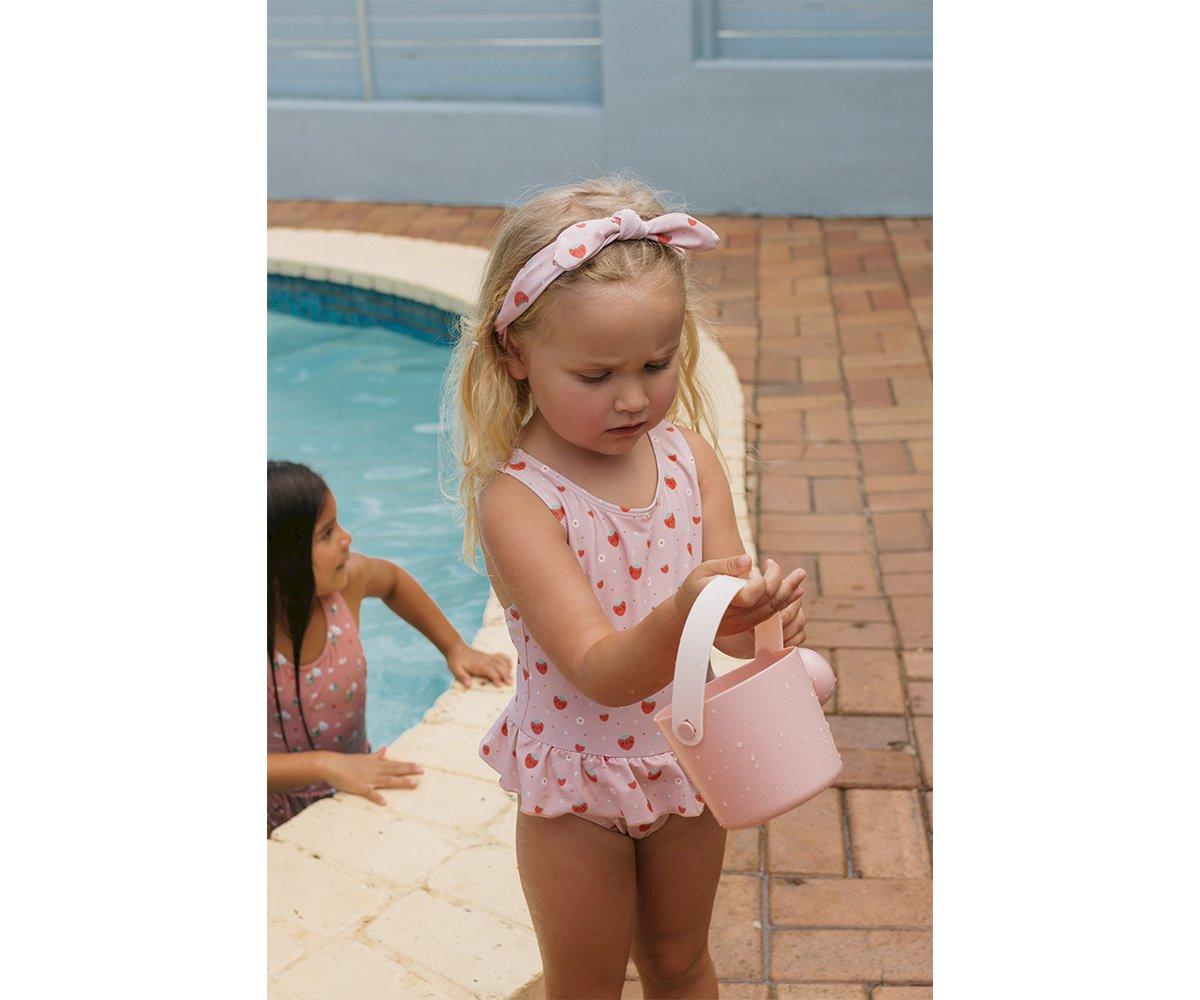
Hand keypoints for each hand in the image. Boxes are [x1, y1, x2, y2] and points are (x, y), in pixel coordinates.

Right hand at [321, 746, 423, 805]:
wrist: (331, 765)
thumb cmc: (347, 762)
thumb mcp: (364, 757)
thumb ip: (376, 755)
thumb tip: (385, 747)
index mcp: (376, 763)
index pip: (395, 764)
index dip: (408, 765)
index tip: (420, 766)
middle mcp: (375, 770)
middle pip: (395, 770)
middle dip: (409, 770)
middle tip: (423, 771)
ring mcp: (368, 778)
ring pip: (387, 780)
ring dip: (400, 782)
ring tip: (413, 784)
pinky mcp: (359, 787)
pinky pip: (370, 793)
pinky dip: (377, 797)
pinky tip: (385, 802)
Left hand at [446, 642, 512, 687]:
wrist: (456, 648)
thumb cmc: (455, 660)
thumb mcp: (455, 669)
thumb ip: (462, 677)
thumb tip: (469, 685)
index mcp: (478, 665)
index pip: (490, 671)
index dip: (496, 678)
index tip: (500, 685)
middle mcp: (485, 660)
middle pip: (499, 666)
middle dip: (505, 674)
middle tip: (510, 683)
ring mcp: (488, 657)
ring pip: (501, 661)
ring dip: (508, 669)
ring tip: (512, 677)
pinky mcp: (489, 656)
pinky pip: (501, 656)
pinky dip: (507, 660)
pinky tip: (510, 666)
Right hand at [676, 554, 805, 639]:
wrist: (685, 616)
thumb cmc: (694, 589)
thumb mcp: (703, 571)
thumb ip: (726, 565)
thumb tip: (749, 560)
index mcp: (723, 603)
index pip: (753, 594)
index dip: (761, 580)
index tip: (758, 566)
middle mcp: (736, 618)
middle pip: (768, 602)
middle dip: (783, 583)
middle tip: (790, 567)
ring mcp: (743, 626)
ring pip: (772, 611)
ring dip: (789, 593)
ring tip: (801, 576)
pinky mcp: (748, 627)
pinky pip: (770, 617)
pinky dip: (784, 603)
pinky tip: (794, 592)